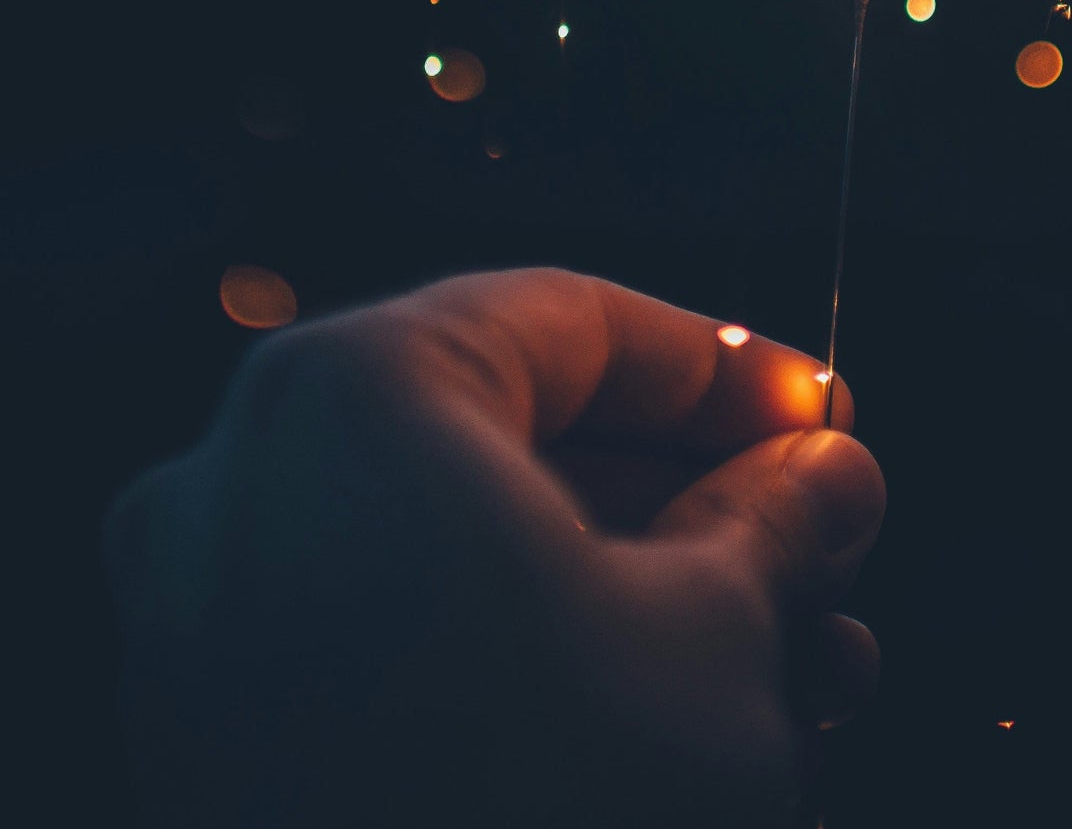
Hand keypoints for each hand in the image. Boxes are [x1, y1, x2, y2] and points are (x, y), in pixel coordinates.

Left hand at [106, 269, 884, 826]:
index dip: (729, 368)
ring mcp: (214, 622)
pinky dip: (544, 654)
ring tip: (800, 657)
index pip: (576, 322)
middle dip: (703, 502)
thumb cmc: (543, 811)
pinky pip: (410, 641)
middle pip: (528, 439)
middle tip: (823, 546)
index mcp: (357, 397)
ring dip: (648, 592)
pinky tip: (689, 714)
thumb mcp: (714, 640)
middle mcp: (252, 486)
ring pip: (478, 551)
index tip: (824, 419)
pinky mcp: (221, 741)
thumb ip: (778, 521)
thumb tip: (828, 476)